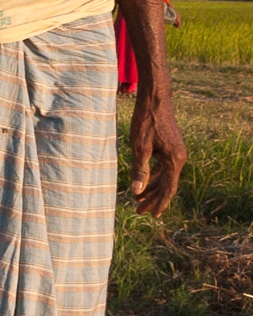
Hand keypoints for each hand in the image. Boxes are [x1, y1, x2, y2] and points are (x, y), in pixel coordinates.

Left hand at [128, 91, 185, 216]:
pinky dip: (154, 176)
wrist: (155, 99)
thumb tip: (137, 191)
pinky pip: (163, 167)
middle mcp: (179, 157)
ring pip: (165, 176)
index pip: (168, 188)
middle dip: (153, 199)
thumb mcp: (140, 147)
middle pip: (167, 185)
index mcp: (174, 160)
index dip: (159, 203)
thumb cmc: (146, 121)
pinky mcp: (170, 146)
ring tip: (139, 200)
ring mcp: (176, 152)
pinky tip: (145, 182)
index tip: (152, 215)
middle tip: (140, 212)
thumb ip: (139, 169)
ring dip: (152, 188)